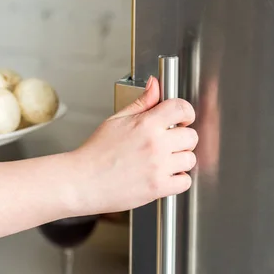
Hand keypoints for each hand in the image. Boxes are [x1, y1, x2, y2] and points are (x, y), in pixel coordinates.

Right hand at [70, 76, 197, 214]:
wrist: (82, 181)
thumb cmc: (95, 152)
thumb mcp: (116, 120)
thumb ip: (142, 103)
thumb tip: (155, 85)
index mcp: (146, 124)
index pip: (182, 108)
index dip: (185, 112)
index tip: (182, 118)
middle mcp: (156, 144)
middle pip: (191, 136)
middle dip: (182, 137)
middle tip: (169, 141)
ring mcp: (159, 167)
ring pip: (190, 159)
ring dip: (180, 159)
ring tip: (163, 159)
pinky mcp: (158, 187)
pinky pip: (185, 181)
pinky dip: (178, 179)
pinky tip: (163, 174)